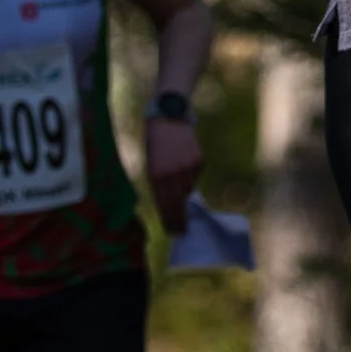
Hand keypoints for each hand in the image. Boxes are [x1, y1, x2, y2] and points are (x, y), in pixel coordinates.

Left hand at [145, 117, 202, 234]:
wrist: (169, 117)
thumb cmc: (156, 144)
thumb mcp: (151, 165)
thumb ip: (159, 185)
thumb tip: (171, 205)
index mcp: (155, 176)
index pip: (164, 206)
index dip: (170, 221)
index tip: (174, 234)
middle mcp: (172, 175)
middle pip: (178, 204)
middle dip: (180, 219)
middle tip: (182, 231)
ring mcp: (187, 169)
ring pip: (188, 189)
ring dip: (183, 188)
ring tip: (175, 172)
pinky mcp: (198, 162)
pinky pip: (195, 177)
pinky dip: (189, 174)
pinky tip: (184, 160)